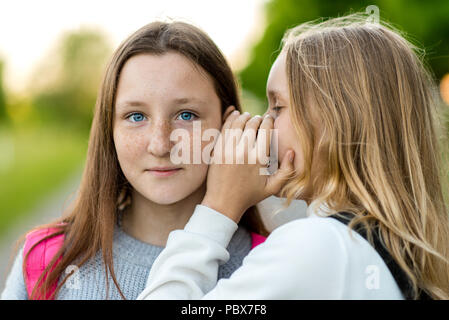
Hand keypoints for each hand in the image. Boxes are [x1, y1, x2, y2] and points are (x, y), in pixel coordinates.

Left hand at [201, 106, 294, 222]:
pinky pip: (224, 128)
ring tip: (248, 116)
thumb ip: (287, 170)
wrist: (223, 202)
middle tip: (259, 118)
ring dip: (244, 116)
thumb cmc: (249, 195)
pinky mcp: (217, 150)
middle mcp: (244, 152)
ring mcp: (228, 150)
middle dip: (257, 118)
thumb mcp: (273, 187)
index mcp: (259, 159)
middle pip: (252, 124)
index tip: (270, 119)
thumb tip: (292, 151)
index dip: (269, 121)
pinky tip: (235, 115)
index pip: (266, 130)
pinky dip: (230, 119)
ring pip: (237, 123)